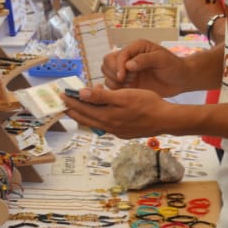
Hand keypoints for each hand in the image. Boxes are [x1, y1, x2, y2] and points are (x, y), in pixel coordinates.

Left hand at [60, 86, 179, 138]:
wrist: (166, 119)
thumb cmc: (147, 104)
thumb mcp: (123, 96)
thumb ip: (101, 96)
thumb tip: (81, 94)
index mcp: (107, 116)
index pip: (83, 108)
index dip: (71, 101)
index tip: (61, 95)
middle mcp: (108, 126)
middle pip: (85, 118)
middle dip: (73, 109)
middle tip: (63, 102)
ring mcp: (116, 131)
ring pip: (94, 122)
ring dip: (86, 113)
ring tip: (81, 103)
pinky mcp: (123, 132)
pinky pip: (104, 124)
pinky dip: (98, 116)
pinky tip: (101, 111)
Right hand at [102, 39, 190, 96]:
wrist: (180, 80)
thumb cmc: (174, 66)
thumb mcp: (162, 59)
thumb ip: (145, 60)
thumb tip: (128, 65)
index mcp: (136, 48)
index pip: (118, 55)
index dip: (118, 66)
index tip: (123, 77)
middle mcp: (128, 58)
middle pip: (107, 62)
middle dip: (113, 72)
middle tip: (127, 80)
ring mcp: (127, 71)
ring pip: (107, 74)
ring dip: (114, 81)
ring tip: (130, 85)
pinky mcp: (127, 83)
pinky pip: (113, 86)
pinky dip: (116, 90)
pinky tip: (129, 91)